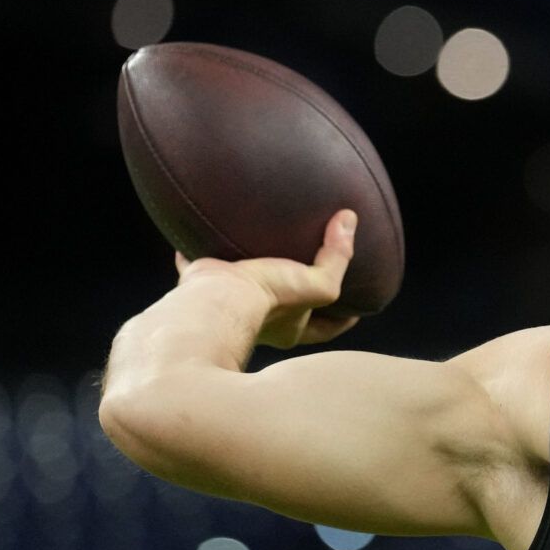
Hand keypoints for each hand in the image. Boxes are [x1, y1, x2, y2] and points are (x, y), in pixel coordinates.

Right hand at [174, 209, 360, 348]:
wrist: (215, 302)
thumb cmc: (269, 300)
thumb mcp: (318, 284)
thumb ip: (337, 257)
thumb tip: (348, 220)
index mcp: (289, 327)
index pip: (324, 328)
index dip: (341, 320)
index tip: (355, 309)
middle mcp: (259, 320)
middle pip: (282, 309)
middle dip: (292, 294)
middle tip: (302, 273)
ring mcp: (227, 304)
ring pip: (241, 289)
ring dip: (248, 273)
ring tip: (255, 250)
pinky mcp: (200, 285)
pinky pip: (195, 268)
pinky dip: (194, 255)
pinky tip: (195, 238)